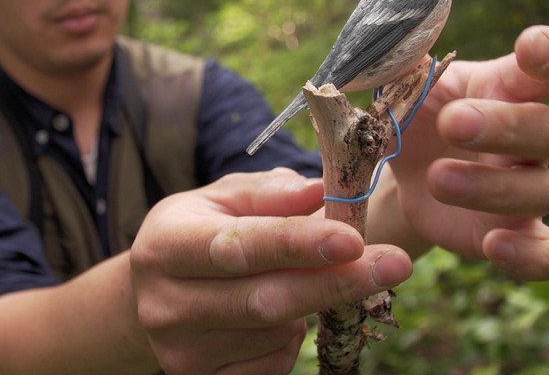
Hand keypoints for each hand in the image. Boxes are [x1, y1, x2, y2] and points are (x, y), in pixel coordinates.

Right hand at [130, 169, 411, 374]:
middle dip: (335, 282)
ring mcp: (180, 353)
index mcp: (166, 245)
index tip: (353, 239)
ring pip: (276, 333)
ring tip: (295, 279)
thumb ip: (270, 192)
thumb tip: (321, 191)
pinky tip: (279, 315)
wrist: (154, 295)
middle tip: (395, 264)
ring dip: (308, 306)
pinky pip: (272, 366)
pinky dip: (291, 339)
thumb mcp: (223, 198)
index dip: (298, 245)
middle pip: (265, 300)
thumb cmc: (200, 233)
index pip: (239, 246)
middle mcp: (165, 304)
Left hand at [387, 25, 548, 279]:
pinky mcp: (514, 233)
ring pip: (541, 189)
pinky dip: (532, 257)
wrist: (397, 171)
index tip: (532, 48)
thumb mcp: (401, 86)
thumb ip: (401, 64)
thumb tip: (391, 38)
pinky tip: (495, 246)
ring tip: (439, 179)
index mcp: (505, 89)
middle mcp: (527, 139)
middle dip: (501, 125)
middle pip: (545, 127)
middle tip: (453, 123)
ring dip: (491, 185)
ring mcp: (525, 188)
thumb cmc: (412, 115)